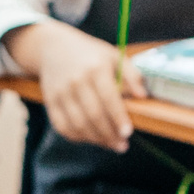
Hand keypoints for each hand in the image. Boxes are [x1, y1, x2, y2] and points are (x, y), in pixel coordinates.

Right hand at [12, 21, 138, 150]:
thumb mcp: (113, 56)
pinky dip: (77, 137)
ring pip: (78, 125)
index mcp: (95, 68)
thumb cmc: (90, 54)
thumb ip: (132, 74)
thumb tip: (143, 96)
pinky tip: (90, 139)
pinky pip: (62, 127)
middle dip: (109, 134)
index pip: (109, 98)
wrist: (53, 48)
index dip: (118, 118)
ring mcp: (61, 93)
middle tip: (122, 145)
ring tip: (110, 144)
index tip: (128, 133)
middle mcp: (76, 81)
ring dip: (95, 139)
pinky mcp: (50, 102)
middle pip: (93, 115)